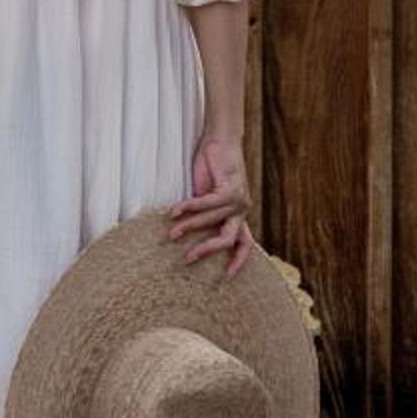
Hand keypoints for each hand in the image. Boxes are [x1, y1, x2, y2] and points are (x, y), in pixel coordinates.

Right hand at [166, 130, 251, 275]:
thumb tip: (182, 233)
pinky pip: (207, 203)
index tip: (227, 276)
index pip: (245, 244)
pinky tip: (174, 211)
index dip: (239, 261)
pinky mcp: (230, 188)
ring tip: (171, 233)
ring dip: (190, 228)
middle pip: (231, 240)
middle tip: (188, 259)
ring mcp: (239, 200)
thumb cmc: (211, 169)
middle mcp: (242, 210)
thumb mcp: (207, 197)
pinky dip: (189, 208)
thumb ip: (203, 215)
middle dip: (209, 251)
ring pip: (213, 221)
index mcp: (239, 215)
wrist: (220, 141)